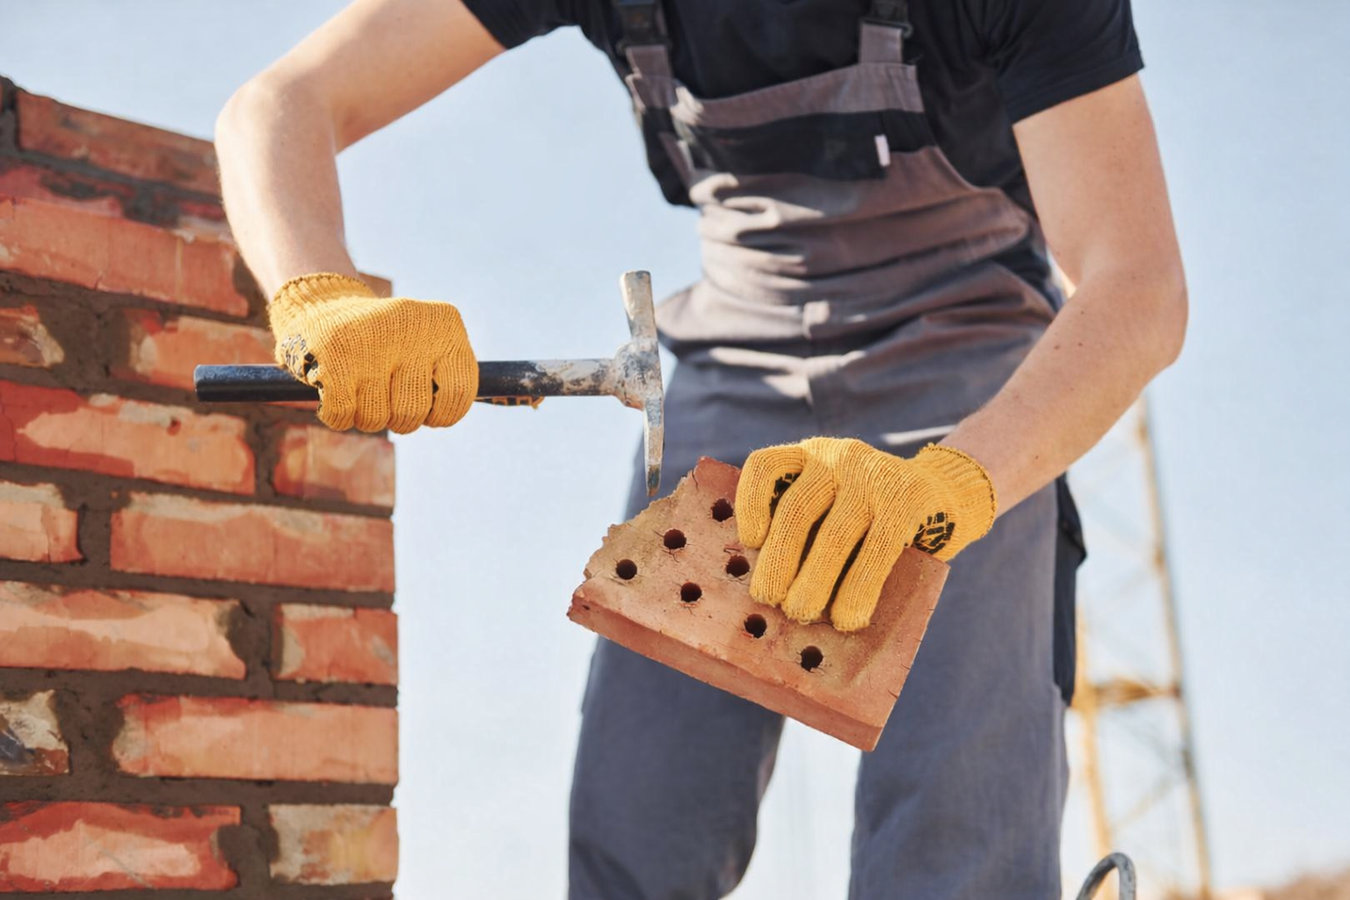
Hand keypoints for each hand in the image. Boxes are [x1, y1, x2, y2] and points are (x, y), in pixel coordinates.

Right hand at [268, 273, 477, 432]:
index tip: (428, 409)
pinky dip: (338, 414)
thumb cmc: (386, 342)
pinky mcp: (333, 354)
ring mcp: (370, 339)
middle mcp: (411, 325)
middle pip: (414, 412)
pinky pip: (343, 415)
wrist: (324, 305)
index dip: (440, 413)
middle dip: (398, 417)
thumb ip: (447, 378)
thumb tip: (451, 414)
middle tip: (385, 395)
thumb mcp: (427, 347)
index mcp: (445, 324)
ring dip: (366, 416)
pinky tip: (335, 389)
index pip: (459, 393)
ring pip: (376, 418)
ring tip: (360, 387)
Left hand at [735, 439, 996, 631]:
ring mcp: (875, 476)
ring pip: (834, 534)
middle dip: (779, 561)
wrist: (946, 495)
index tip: (750, 542)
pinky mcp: (909, 500)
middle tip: (768, 601)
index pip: (766, 466)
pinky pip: (877, 550)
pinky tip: (848, 617)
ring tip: (802, 614)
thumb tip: (769, 590)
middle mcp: (838, 458)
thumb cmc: (869, 517)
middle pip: (797, 510)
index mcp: (809, 456)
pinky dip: (859, 588)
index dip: (750, 504)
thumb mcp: (832, 506)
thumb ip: (804, 530)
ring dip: (814, 582)